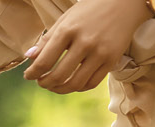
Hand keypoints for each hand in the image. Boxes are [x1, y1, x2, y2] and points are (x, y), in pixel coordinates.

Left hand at [24, 0, 152, 93]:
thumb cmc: (90, 10)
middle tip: (41, 82)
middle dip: (44, 83)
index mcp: (68, 30)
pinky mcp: (112, 60)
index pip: (43, 62)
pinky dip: (78, 87)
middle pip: (57, 76)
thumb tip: (29, 57)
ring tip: (54, 85)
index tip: (28, 76)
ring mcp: (100, 53)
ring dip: (59, 89)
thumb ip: (47, 39)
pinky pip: (91, 83)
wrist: (125, 3)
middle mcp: (84, 42)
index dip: (32, 74)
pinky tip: (72, 83)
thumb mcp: (66, 19)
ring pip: (74, 84)